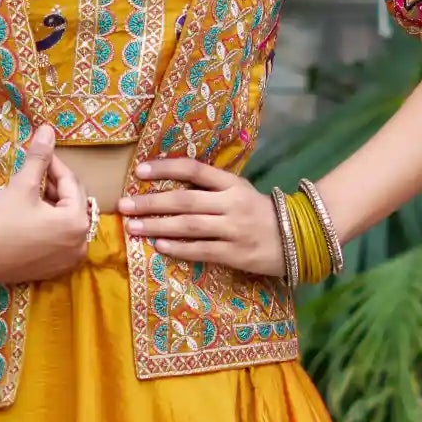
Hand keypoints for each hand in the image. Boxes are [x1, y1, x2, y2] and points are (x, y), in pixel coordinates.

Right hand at [0, 127, 92, 283]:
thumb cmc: (1, 222)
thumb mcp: (22, 186)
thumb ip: (39, 158)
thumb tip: (48, 129)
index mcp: (77, 221)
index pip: (71, 183)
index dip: (54, 165)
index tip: (39, 154)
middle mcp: (81, 243)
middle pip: (72, 203)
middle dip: (54, 186)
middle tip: (32, 175)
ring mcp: (69, 260)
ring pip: (66, 221)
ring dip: (52, 205)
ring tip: (29, 194)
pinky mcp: (56, 270)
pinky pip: (59, 239)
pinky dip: (49, 226)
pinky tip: (29, 217)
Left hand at [119, 158, 284, 275]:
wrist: (298, 238)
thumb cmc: (260, 214)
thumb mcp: (240, 192)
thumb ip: (211, 188)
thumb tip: (170, 184)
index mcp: (232, 184)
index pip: (194, 169)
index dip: (165, 167)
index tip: (139, 170)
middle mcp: (232, 203)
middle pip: (185, 200)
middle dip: (150, 202)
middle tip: (123, 204)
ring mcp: (234, 229)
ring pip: (189, 226)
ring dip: (157, 226)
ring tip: (132, 227)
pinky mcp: (236, 253)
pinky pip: (202, 250)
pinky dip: (178, 248)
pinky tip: (159, 245)